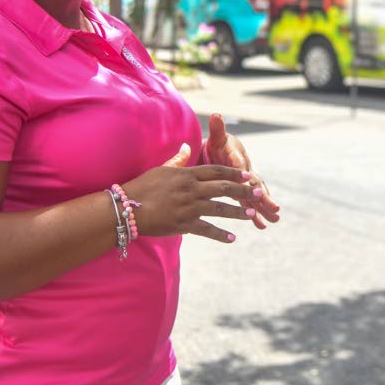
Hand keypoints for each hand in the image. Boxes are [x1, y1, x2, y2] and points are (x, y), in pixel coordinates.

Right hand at [121, 144, 261, 243]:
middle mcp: (190, 189)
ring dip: (237, 212)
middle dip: (242, 190)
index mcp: (186, 174)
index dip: (233, 172)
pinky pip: (206, 230)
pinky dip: (220, 234)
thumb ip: (178, 160)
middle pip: (222, 188)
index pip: (215, 171)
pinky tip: (232, 238)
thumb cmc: (141, 186)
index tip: (247, 174)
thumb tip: (188, 146)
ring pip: (219, 208)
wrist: (126, 208)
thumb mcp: (160, 169)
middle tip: (258, 192)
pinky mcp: (183, 224)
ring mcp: (188, 207)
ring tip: (251, 214)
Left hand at [204, 114, 280, 228]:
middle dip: (264, 196)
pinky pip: (250, 204)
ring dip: (264, 208)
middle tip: (275, 206)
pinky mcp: (243, 192)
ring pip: (256, 196)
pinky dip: (256, 215)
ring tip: (274, 219)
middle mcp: (245, 171)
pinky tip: (262, 225)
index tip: (247, 183)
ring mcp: (246, 183)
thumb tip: (216, 115)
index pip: (240, 165)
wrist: (221, 151)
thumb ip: (217, 129)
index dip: (244, 175)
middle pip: (255, 184)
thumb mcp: (217, 138)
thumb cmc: (219, 144)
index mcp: (237, 157)